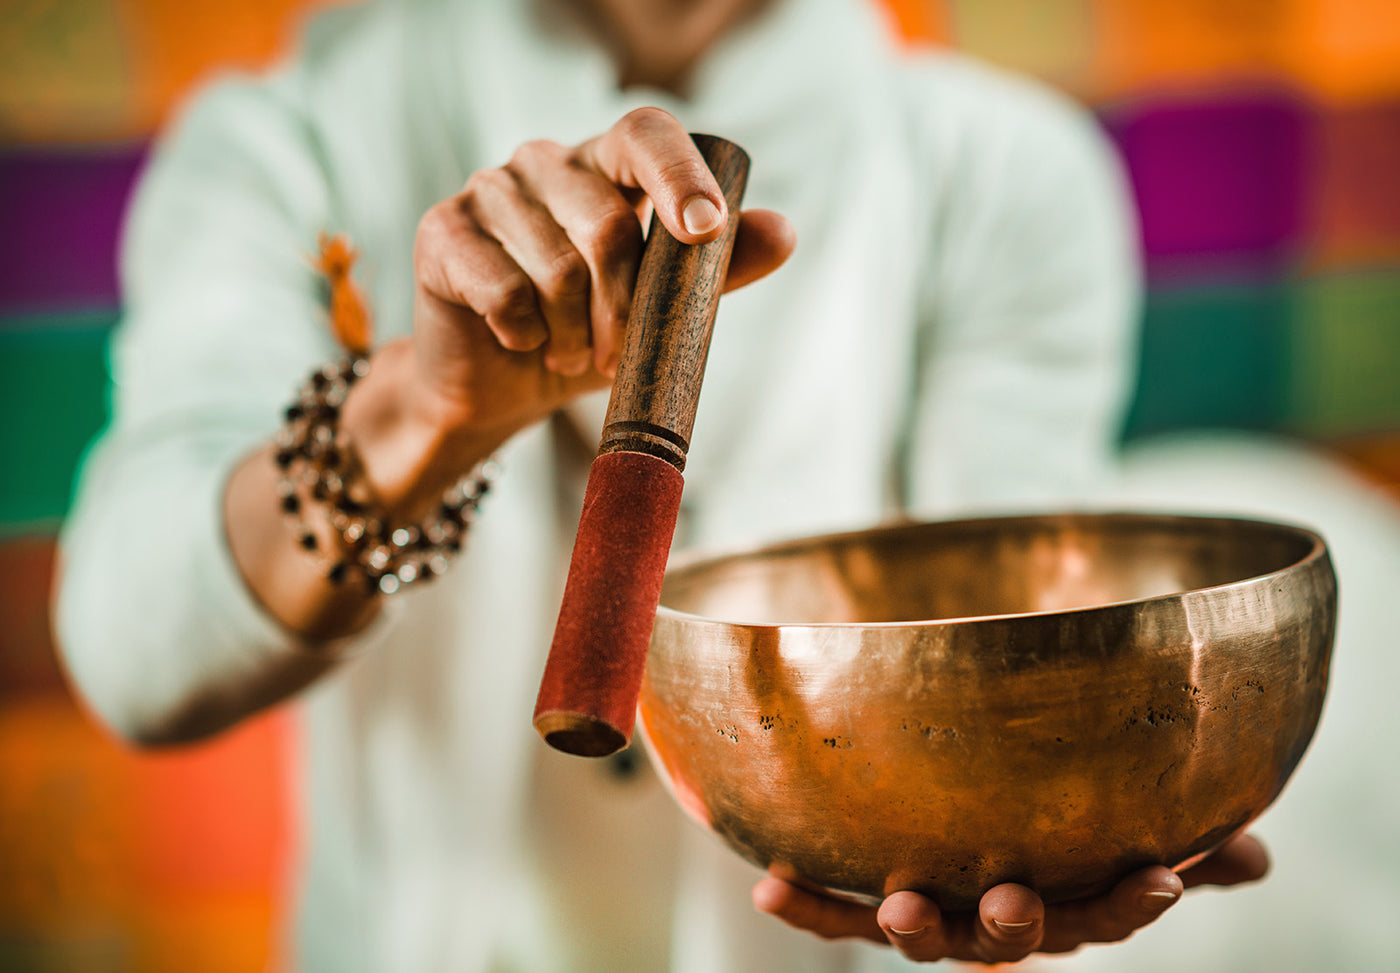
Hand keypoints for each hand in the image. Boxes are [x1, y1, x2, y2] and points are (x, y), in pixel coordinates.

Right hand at [408, 105, 794, 453]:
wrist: (497, 386)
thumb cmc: (585, 334)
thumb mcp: (659, 310)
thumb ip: (715, 271)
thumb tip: (783, 231)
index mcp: (605, 166)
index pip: (647, 135)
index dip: (680, 175)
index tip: (705, 230)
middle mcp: (545, 162)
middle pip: (608, 226)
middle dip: (623, 310)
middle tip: (613, 351)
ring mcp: (489, 190)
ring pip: (557, 268)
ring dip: (574, 333)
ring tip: (569, 351)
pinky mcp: (442, 232)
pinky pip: (503, 292)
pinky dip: (524, 334)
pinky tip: (520, 340)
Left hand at [753, 834, 1269, 963]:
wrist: (978, 856)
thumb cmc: (1067, 844)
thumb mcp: (1128, 838)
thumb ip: (1189, 841)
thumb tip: (1253, 855)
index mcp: (1063, 905)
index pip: (1111, 912)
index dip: (1138, 902)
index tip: (1166, 876)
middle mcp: (996, 920)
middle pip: (1010, 938)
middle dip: (1011, 926)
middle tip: (1013, 904)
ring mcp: (933, 914)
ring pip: (925, 933)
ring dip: (910, 926)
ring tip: (899, 908)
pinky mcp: (870, 899)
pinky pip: (835, 911)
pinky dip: (805, 903)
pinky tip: (767, 881)